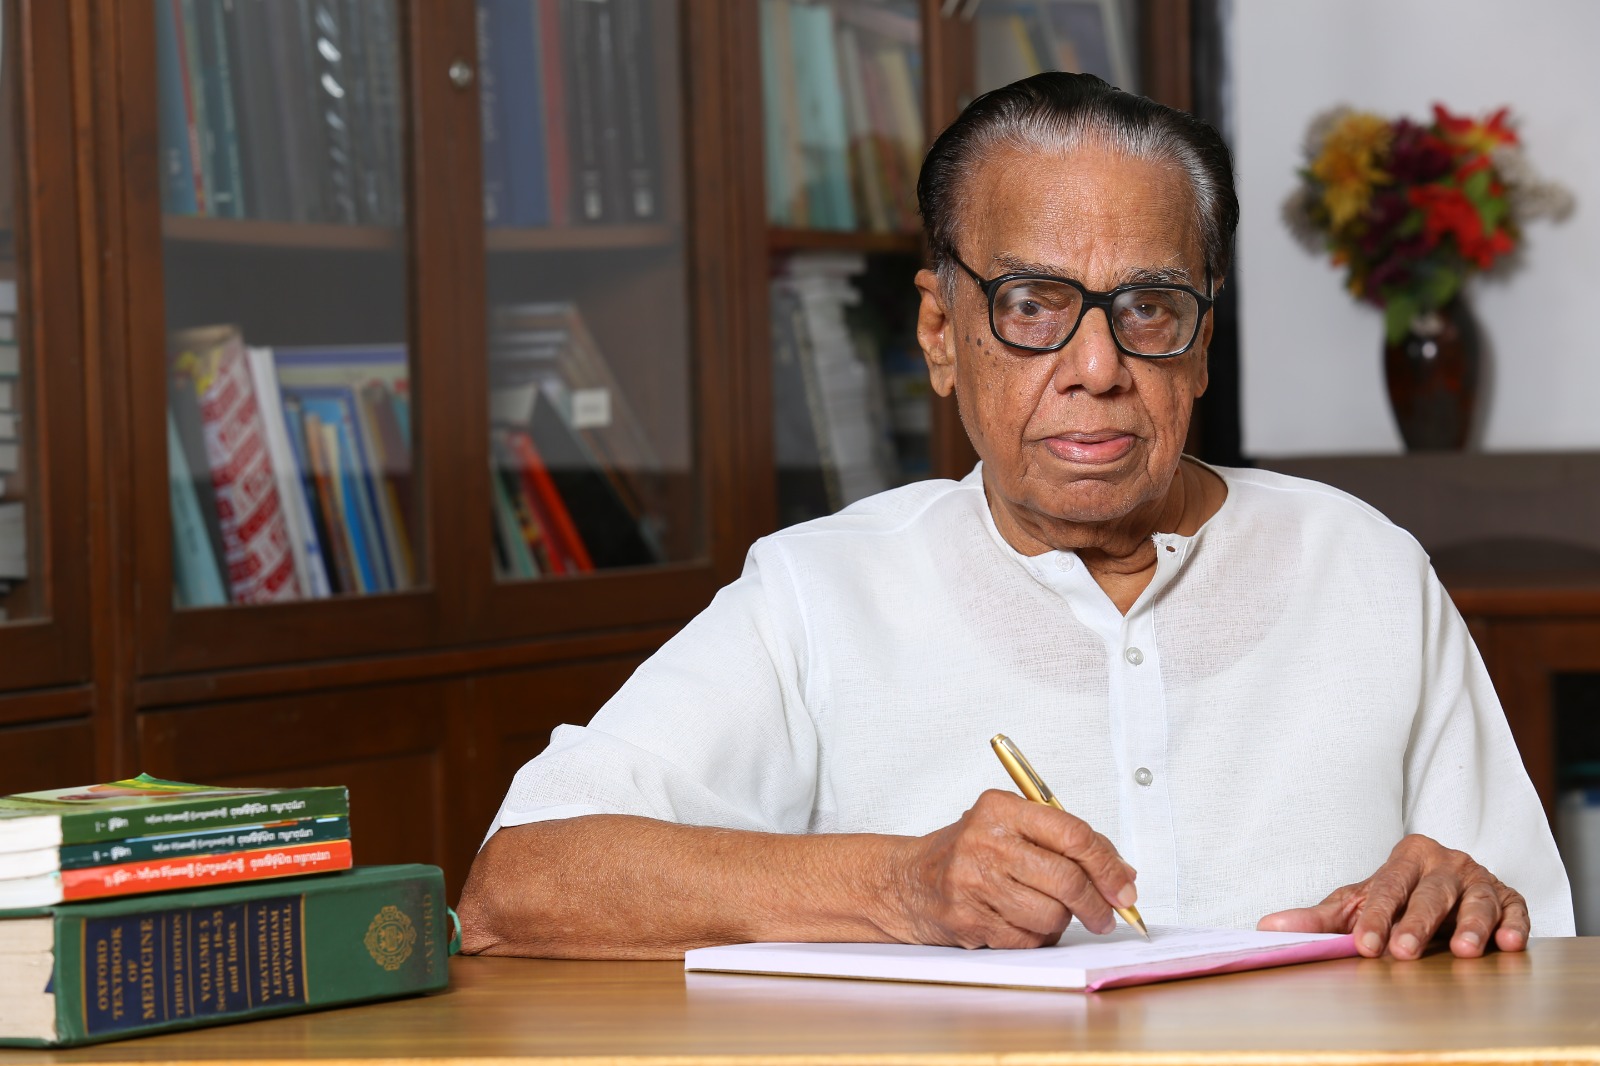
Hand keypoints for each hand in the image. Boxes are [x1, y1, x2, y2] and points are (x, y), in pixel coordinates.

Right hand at [881, 789, 1137, 948]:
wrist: (909, 881)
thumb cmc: (968, 852)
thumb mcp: (1010, 827)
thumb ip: (1065, 842)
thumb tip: (1123, 874)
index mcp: (1001, 809)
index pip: (1073, 835)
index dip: (1108, 866)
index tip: (1126, 887)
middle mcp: (986, 841)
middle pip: (1067, 879)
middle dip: (1096, 904)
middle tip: (1106, 915)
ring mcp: (974, 882)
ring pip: (1051, 915)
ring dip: (1060, 921)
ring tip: (1045, 911)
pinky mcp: (968, 919)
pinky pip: (1028, 939)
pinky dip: (1035, 937)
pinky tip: (1019, 921)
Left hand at [1256, 834, 1528, 959]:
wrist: (1446, 883)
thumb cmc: (1397, 897)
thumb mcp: (1359, 902)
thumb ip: (1319, 918)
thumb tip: (1267, 928)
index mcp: (1406, 857)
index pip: (1387, 887)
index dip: (1375, 917)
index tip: (1363, 944)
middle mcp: (1444, 863)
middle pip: (1429, 893)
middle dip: (1417, 923)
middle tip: (1404, 951)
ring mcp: (1479, 879)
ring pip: (1476, 900)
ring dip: (1470, 925)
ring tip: (1462, 951)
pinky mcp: (1509, 898)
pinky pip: (1514, 910)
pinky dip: (1513, 926)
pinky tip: (1508, 944)